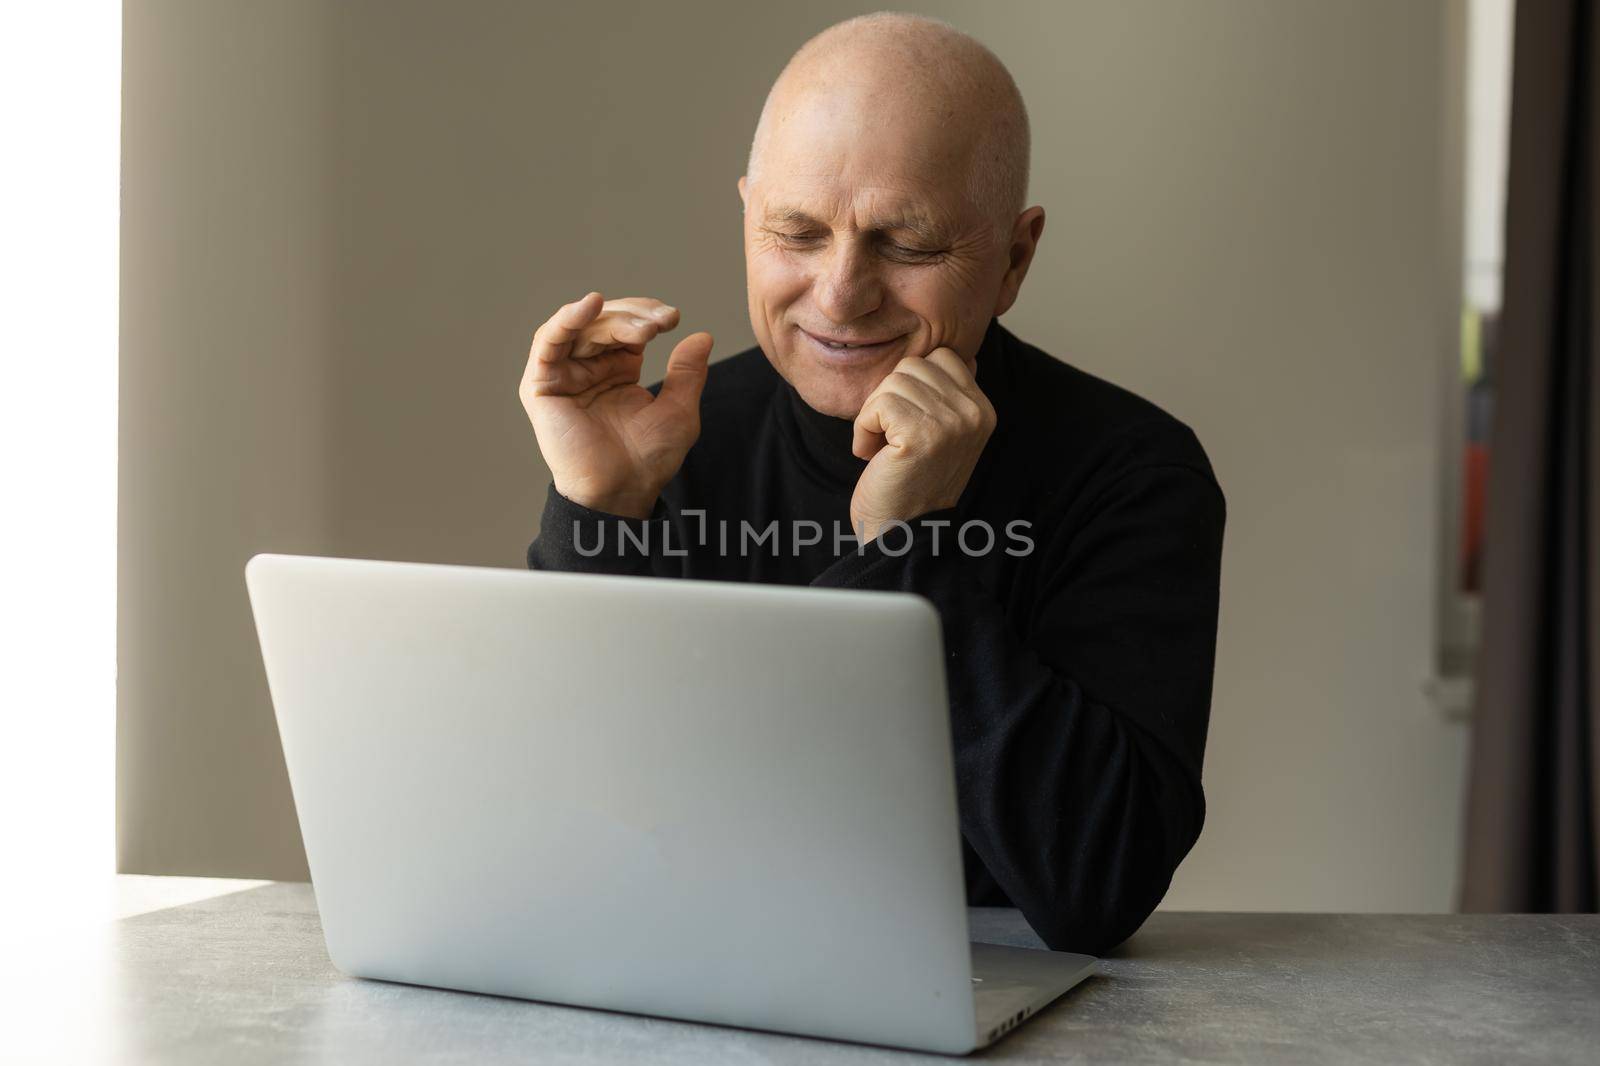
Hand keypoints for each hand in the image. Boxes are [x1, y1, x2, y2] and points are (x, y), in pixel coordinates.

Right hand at [519, 291, 712, 517]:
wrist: (622, 489)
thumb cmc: (647, 459)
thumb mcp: (679, 410)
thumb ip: (687, 373)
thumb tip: (702, 337)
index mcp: (616, 369)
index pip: (627, 327)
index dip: (648, 315)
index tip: (674, 318)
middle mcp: (588, 368)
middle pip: (604, 322)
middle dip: (634, 317)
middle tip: (661, 322)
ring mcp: (563, 374)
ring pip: (581, 327)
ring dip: (611, 319)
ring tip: (641, 326)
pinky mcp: (541, 384)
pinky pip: (548, 341)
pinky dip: (566, 319)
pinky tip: (590, 305)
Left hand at [849, 348, 995, 539]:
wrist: (903, 534)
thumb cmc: (911, 483)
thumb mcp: (941, 434)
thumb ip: (945, 395)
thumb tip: (942, 355)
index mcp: (982, 409)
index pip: (942, 357)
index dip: (911, 386)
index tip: (907, 425)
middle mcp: (974, 413)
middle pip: (913, 365)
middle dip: (889, 398)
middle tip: (892, 438)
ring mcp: (951, 423)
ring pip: (892, 382)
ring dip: (874, 415)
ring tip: (884, 450)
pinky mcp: (922, 435)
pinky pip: (877, 405)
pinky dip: (864, 430)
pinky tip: (873, 456)